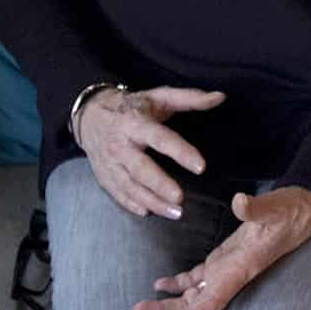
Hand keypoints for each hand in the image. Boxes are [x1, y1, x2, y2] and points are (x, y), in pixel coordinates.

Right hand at [80, 84, 225, 221]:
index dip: (180, 152)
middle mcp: (120, 144)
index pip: (160, 139)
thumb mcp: (158, 97)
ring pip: (129, 185)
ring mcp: (110, 162)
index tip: (201, 167)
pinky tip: (148, 213)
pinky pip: (117, 192)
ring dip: (151, 201)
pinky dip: (131, 204)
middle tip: (181, 199)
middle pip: (140, 168)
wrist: (90, 115)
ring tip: (175, 213)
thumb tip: (220, 97)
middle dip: (160, 185)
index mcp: (135, 122)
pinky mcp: (104, 175)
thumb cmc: (132, 107)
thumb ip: (190, 98)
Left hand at [134, 186, 310, 309]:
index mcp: (239, 270)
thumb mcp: (275, 207)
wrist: (303, 210)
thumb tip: (240, 202)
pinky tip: (159, 284)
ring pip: (192, 298)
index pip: (212, 302)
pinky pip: (195, 280)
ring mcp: (225, 270)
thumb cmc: (291, 210)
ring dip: (166, 307)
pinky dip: (176, 284)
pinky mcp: (222, 260)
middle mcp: (230, 277)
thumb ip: (256, 208)